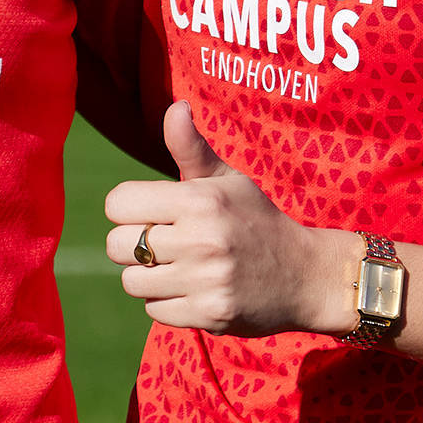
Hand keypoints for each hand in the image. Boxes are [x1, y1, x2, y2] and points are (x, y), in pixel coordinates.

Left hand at [104, 104, 351, 336]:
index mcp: (200, 200)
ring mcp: (206, 280)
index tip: (151, 214)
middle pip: (117, 245)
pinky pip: (154, 310)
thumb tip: (175, 107)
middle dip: (135, 245)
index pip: (118, 204)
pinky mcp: (209, 315)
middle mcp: (201, 239)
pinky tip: (194, 290)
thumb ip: (191, 148)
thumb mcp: (228, 180)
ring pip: (131, 281)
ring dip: (149, 277)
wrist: (305, 276)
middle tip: (165, 244)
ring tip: (180, 268)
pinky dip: (167, 302)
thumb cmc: (256, 220)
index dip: (129, 209)